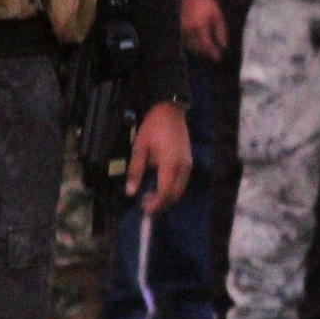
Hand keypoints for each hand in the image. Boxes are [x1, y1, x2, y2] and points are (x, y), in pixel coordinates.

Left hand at [126, 100, 191, 214]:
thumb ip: (135, 171)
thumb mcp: (139, 147)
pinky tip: (160, 186)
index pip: (165, 192)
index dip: (155, 204)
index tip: (143, 207)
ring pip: (180, 190)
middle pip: (175, 195)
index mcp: (170, 164)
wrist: (170, 111)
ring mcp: (188, 165)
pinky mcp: (189, 162)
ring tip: (151, 196)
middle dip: (161, 204)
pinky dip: (172, 189)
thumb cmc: (153, 127)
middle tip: (145, 204)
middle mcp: (183, 167)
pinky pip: (182, 182)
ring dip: (167, 197)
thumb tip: (130, 192)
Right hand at [178, 0, 226, 61]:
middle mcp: (187, 28)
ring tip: (205, 51)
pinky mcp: (176, 25)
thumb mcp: (217, 15)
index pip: (206, 45)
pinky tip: (196, 43)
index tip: (218, 57)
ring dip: (197, 49)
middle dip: (204, 53)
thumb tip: (223, 46)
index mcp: (199, 26)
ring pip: (188, 44)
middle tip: (212, 55)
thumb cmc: (206, 2)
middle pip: (196, 47)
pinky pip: (182, 39)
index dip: (212, 52)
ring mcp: (180, 27)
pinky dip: (190, 43)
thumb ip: (221, 31)